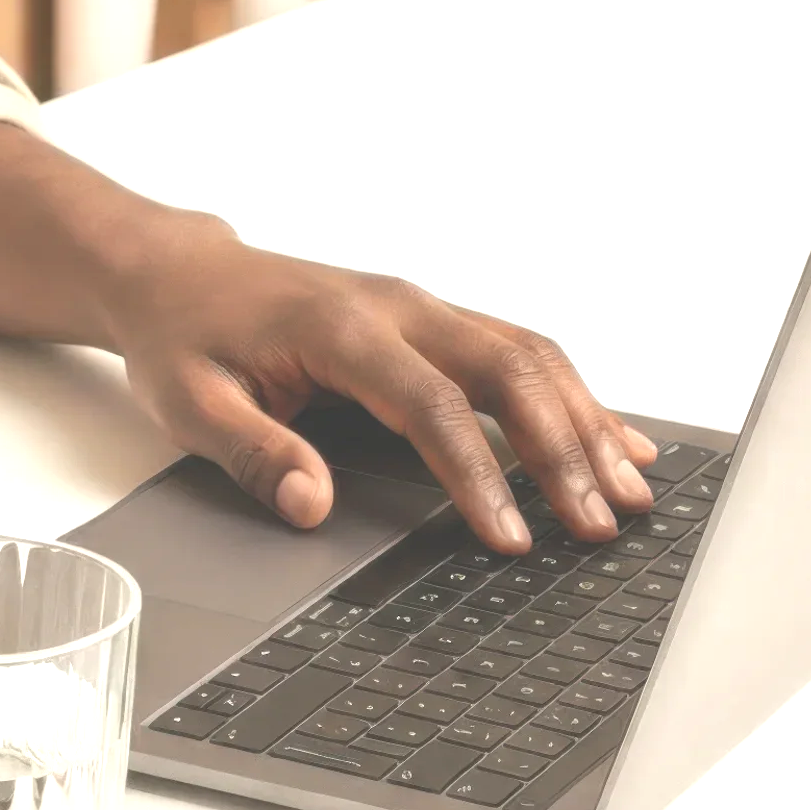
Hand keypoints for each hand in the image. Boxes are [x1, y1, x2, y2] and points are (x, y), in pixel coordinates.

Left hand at [102, 217, 657, 552]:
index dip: (479, 474)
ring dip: (584, 421)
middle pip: (505, 371)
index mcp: (340, 327)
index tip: (512, 537)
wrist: (179, 272)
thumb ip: (256, 453)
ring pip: (526, 356)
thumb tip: (313, 506)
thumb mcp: (191, 403)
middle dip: (562, 450)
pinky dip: (572, 396)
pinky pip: (517, 351)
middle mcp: (397, 306)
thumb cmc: (185, 337)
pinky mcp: (431, 319)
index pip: (430, 405)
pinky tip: (614, 438)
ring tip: (631, 491)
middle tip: (598, 524)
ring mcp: (421, 307)